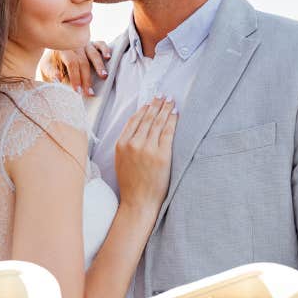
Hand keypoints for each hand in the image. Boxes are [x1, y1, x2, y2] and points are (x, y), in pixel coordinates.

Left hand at [41, 41, 110, 95]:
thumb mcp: (46, 67)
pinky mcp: (92, 43)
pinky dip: (105, 50)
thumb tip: (58, 78)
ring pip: (93, 53)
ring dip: (99, 66)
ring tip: (103, 76)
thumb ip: (51, 72)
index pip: (72, 63)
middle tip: (89, 92)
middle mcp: (74, 45)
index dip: (76, 78)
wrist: (53, 49)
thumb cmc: (51, 61)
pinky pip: (100, 44)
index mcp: (62, 50)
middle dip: (87, 79)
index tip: (78, 91)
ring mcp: (85, 43)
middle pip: (83, 61)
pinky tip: (108, 57)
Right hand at [114, 98, 177, 213]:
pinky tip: (176, 113)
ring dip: (165, 109)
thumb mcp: (121, 161)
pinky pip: (168, 132)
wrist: (138, 201)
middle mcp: (133, 144)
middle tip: (163, 95)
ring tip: (171, 101)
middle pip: (147, 118)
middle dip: (156, 105)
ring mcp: (147, 148)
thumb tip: (137, 131)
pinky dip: (172, 121)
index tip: (150, 102)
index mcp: (121, 144)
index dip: (143, 109)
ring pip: (157, 123)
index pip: (134, 121)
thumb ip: (127, 145)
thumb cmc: (131, 184)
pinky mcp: (161, 155)